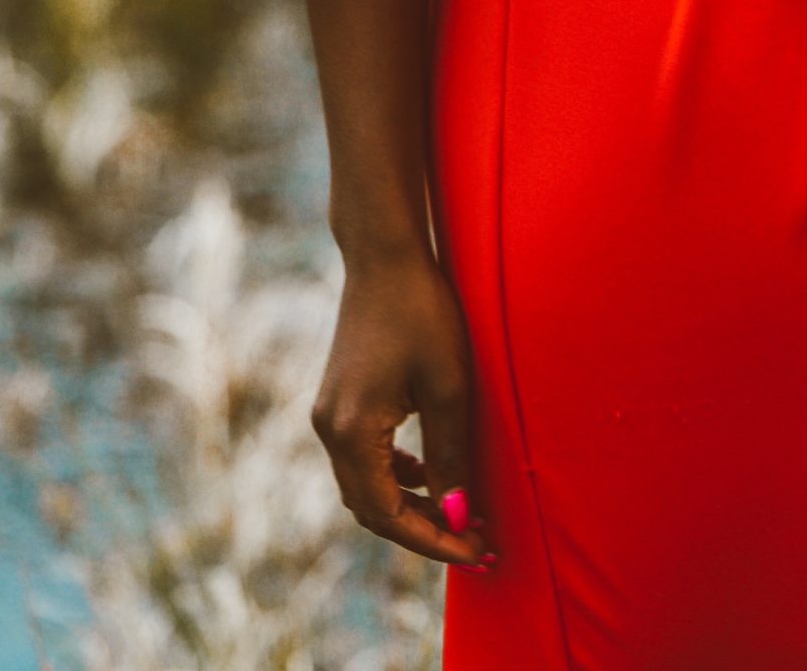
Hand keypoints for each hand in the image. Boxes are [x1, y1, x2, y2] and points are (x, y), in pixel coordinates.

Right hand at [311, 245, 495, 570]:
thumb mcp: (448, 385)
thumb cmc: (423, 311)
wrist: (386, 254)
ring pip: (366, 487)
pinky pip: (363, 459)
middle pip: (372, 509)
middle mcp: (329, 429)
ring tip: (459, 510)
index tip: (478, 551)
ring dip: (410, 505)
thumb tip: (457, 517)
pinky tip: (429, 471)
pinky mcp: (338, 400)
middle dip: (424, 529)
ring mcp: (328, 414)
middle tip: (474, 539)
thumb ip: (451, 456)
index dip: (434, 540)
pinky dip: (395, 476)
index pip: (389, 515)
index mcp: (351, 431)